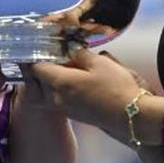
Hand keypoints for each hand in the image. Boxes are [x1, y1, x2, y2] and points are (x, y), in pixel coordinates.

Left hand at [27, 48, 145, 142]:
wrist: (131, 116)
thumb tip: (70, 49)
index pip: (35, 68)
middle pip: (34, 83)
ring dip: (43, 81)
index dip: (32, 56)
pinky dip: (54, 89)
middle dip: (33, 69)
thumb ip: (80, 54)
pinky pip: (54, 100)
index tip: (34, 46)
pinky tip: (68, 79)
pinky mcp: (73, 114)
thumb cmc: (116, 87)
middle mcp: (57, 98)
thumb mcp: (100, 63)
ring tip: (54, 66)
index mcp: (60, 83)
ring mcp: (64, 108)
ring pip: (43, 94)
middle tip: (39, 55)